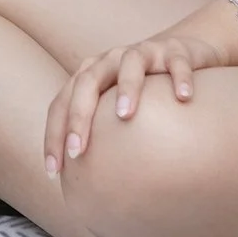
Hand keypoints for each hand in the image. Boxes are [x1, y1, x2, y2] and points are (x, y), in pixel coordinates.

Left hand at [44, 0, 237, 173]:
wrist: (182, 53)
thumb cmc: (143, 89)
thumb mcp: (114, 105)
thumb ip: (98, 131)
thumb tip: (83, 184)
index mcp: (91, 75)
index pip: (62, 103)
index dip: (54, 135)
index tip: (53, 171)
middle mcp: (112, 60)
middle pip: (87, 82)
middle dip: (78, 116)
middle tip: (77, 151)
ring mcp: (145, 52)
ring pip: (131, 64)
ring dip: (126, 88)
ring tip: (125, 116)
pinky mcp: (177, 52)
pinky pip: (178, 64)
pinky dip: (180, 78)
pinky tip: (184, 98)